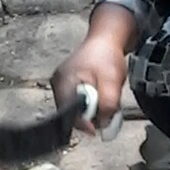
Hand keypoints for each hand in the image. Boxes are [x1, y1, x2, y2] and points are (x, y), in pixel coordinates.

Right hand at [51, 4, 134, 132]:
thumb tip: (103, 124)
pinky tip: (98, 95)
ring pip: (75, 110)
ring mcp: (61, 85)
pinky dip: (89, 105)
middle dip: (90, 117)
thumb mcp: (111, 81)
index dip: (83, 124)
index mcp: (64, 82)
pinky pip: (77, 104)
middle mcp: (58, 85)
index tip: (96, 129)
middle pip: (71, 114)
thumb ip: (107, 105)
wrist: (105, 40)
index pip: (68, 114)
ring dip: (91, 111)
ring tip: (104, 97)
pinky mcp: (67, 86)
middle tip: (107, 111)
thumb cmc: (106, 56)